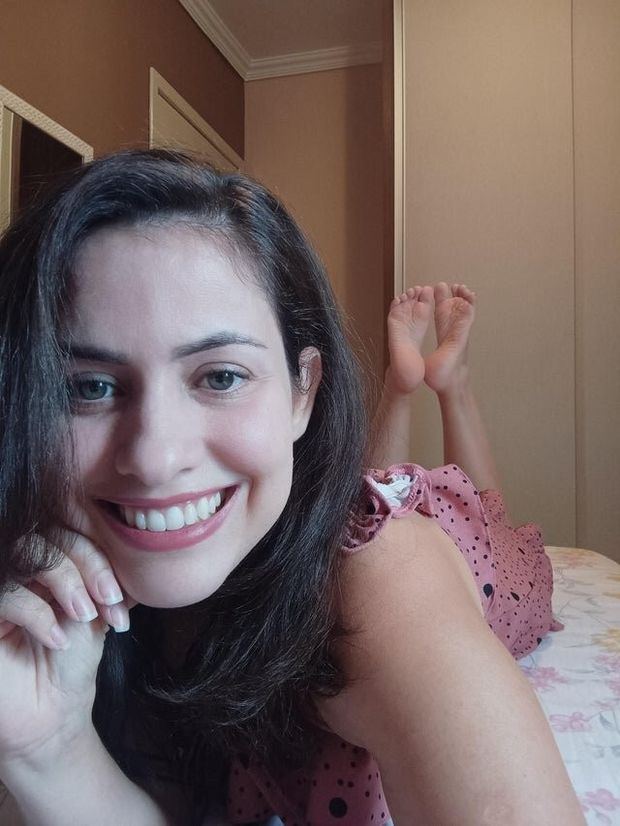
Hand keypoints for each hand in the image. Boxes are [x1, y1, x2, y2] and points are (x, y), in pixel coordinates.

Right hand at [0, 531, 130, 769]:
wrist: (49, 715)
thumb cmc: (70, 662)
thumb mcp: (99, 610)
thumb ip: (111, 577)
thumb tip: (137, 552)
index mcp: (50, 560)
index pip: (71, 530)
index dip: (99, 555)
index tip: (119, 595)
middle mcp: (20, 566)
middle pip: (50, 534)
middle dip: (87, 564)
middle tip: (108, 599)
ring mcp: (0, 586)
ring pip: (28, 551)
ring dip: (66, 580)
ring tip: (86, 615)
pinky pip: (6, 592)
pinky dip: (38, 612)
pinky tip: (57, 638)